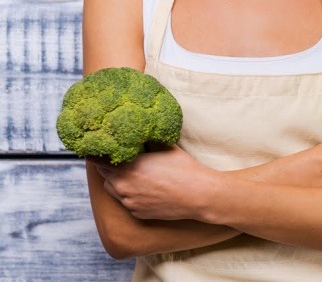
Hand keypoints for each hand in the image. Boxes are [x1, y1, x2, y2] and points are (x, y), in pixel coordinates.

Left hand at [88, 145, 217, 220]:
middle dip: (110, 168)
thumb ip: (147, 141)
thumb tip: (139, 132)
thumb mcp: (166, 146)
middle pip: (105, 176)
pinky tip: (146, 189)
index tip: (101, 149)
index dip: (99, 154)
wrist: (198, 195)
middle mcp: (124, 187)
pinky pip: (127, 202)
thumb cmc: (184, 168)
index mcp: (128, 167)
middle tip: (121, 160)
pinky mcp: (137, 213)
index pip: (99, 161)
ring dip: (119, 182)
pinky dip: (131, 195)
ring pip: (114, 191)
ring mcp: (130, 202)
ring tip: (134, 175)